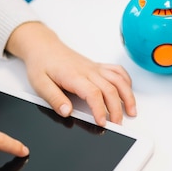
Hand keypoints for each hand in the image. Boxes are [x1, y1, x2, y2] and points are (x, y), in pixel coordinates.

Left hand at [5, 22, 136, 125]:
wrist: (43, 46)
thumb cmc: (41, 64)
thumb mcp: (40, 84)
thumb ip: (54, 99)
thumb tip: (67, 112)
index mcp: (74, 76)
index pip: (93, 93)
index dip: (100, 109)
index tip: (102, 123)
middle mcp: (88, 71)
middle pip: (110, 89)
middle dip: (117, 109)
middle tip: (117, 124)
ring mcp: (95, 68)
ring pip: (118, 80)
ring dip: (128, 96)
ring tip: (131, 111)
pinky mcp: (97, 66)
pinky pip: (117, 71)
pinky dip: (126, 81)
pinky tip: (128, 91)